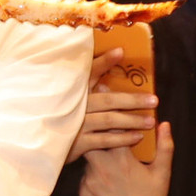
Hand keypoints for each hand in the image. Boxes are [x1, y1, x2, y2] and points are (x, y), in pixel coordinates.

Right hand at [66, 48, 157, 162]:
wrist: (42, 143)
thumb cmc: (60, 116)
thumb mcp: (69, 97)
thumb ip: (87, 83)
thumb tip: (112, 64)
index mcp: (73, 90)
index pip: (89, 72)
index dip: (104, 62)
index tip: (121, 52)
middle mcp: (74, 105)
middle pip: (108, 100)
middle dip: (132, 100)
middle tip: (154, 100)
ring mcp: (75, 124)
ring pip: (109, 120)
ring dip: (132, 120)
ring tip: (150, 121)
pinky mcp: (77, 143)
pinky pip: (105, 140)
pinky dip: (122, 138)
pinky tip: (137, 137)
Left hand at [80, 121, 173, 195]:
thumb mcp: (162, 174)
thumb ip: (164, 146)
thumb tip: (165, 124)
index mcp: (121, 157)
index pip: (112, 129)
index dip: (114, 122)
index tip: (118, 120)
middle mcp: (101, 165)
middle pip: (92, 140)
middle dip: (99, 138)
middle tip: (108, 141)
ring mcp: (89, 179)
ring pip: (88, 159)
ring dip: (96, 158)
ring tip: (111, 168)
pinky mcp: (82, 191)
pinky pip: (84, 176)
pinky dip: (93, 176)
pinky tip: (106, 185)